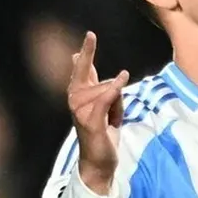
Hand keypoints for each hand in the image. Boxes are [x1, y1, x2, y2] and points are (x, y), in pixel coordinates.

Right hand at [67, 32, 129, 194]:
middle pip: (85, 71)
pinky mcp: (90, 120)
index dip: (86, 52)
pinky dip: (114, 88)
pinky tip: (123, 78)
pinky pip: (105, 97)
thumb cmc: (103, 134)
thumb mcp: (104, 107)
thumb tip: (82, 62)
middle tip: (90, 35)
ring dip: (117, 101)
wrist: (99, 162)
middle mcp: (75, 101)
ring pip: (105, 89)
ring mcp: (80, 110)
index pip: (81, 70)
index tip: (90, 35)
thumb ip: (99, 86)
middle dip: (87, 53)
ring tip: (114, 118)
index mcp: (79, 96)